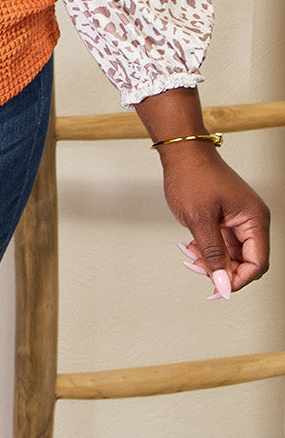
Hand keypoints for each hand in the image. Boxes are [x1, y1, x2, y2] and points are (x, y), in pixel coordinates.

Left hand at [160, 143, 269, 295]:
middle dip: (223, 270)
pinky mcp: (226, 217)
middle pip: (246, 261)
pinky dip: (208, 248)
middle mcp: (251, 219)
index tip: (218, 287)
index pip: (257, 262)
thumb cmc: (192, 175)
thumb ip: (213, 254)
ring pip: (232, 254)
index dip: (238, 279)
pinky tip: (192, 246)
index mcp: (254, 218)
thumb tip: (224, 284)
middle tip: (198, 267)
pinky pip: (223, 242)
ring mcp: (239, 218)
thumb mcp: (199, 219)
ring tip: (192, 255)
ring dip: (212, 260)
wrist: (181, 151)